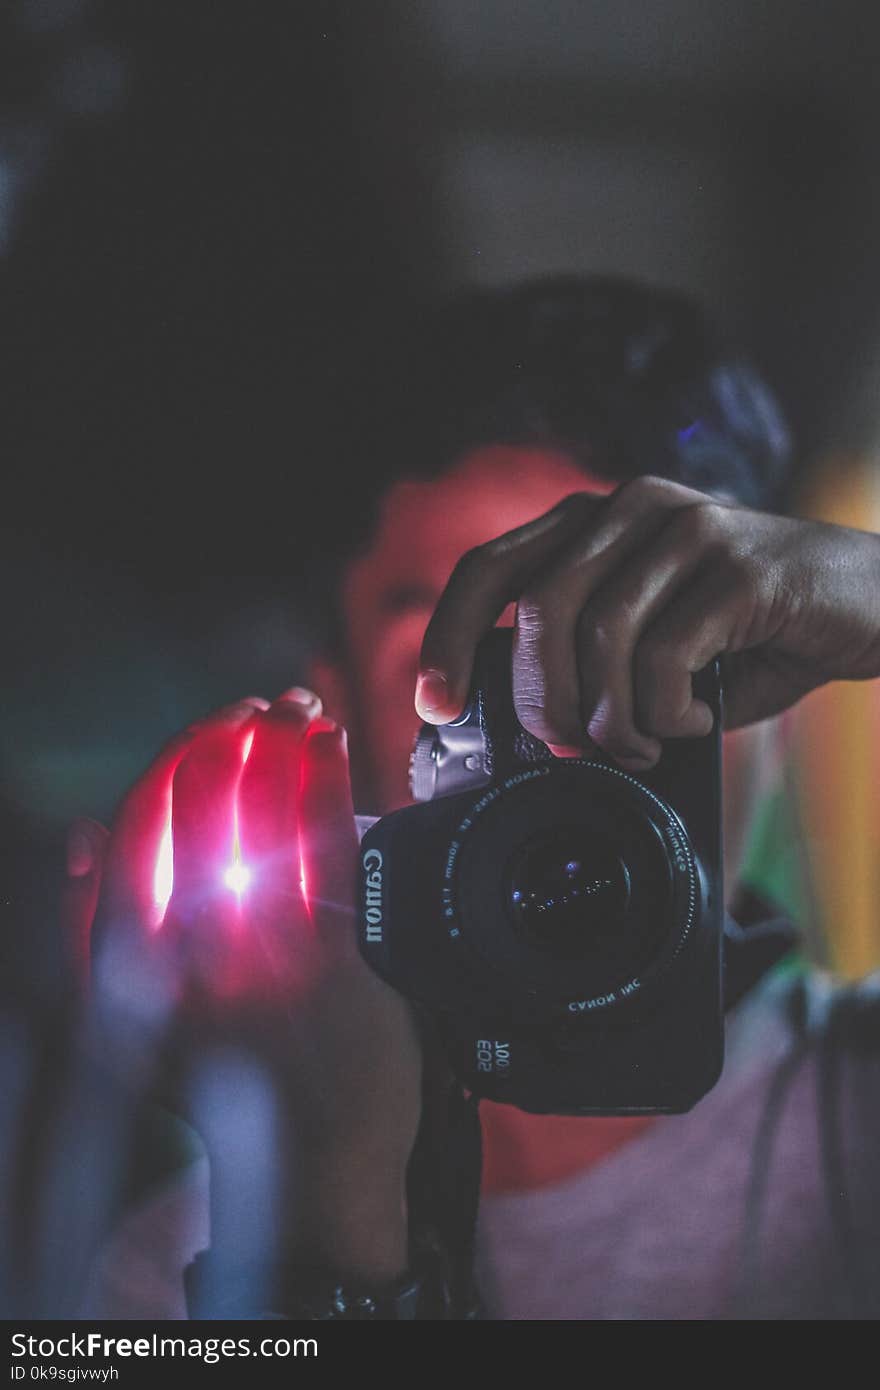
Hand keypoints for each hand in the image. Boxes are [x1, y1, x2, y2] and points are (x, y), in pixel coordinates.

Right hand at [68, 690, 421, 1280]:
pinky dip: (328, 780)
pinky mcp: (341, 967)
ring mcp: (269, 964)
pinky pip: (331, 848)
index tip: (203, 730)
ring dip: (279, 743)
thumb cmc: (223, 1079)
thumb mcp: (124, 1027)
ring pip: (265, 816)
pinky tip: (331, 741)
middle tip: (254, 707)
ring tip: (295, 708)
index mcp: (135, 969)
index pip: (137, 831)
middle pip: (202, 808)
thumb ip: (90, 935)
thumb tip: (86, 836)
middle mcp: (194, 962)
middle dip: (229, 734)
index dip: (171, 761)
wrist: (319, 1162)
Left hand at [416, 476, 879, 769]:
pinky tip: (693, 719)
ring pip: (599, 635)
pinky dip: (667, 711)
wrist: (869, 604)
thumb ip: (595, 668)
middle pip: (539, 609)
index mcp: (596, 524)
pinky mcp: (738, 565)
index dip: (450, 637)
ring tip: (641, 743)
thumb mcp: (658, 647)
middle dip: (543, 701)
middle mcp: (631, 511)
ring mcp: (685, 529)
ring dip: (611, 717)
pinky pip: (666, 655)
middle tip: (575, 750)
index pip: (492, 568)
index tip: (437, 704)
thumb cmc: (752, 634)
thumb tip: (532, 733)